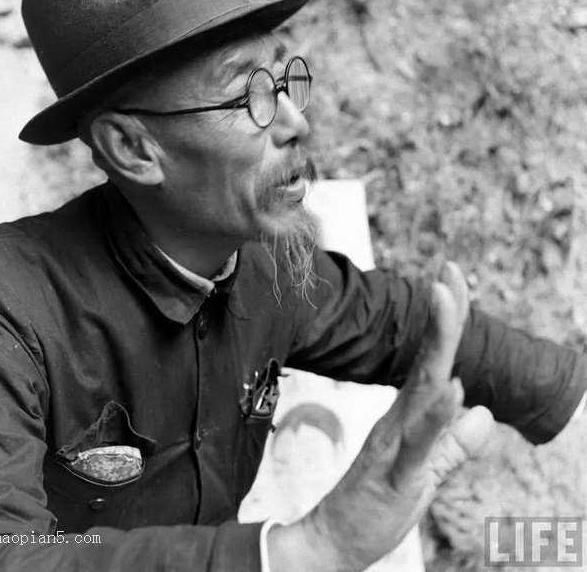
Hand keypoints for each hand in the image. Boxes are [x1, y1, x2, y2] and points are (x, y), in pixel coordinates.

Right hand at [268, 262, 494, 571]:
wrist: (332, 542)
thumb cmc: (375, 506)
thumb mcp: (425, 475)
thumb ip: (454, 444)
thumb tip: (483, 411)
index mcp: (407, 418)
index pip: (433, 363)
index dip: (446, 324)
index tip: (452, 283)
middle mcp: (399, 421)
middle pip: (428, 362)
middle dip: (443, 315)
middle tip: (449, 272)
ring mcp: (393, 443)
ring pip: (421, 390)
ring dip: (436, 345)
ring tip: (446, 300)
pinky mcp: (392, 473)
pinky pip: (417, 442)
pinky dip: (434, 415)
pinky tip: (452, 389)